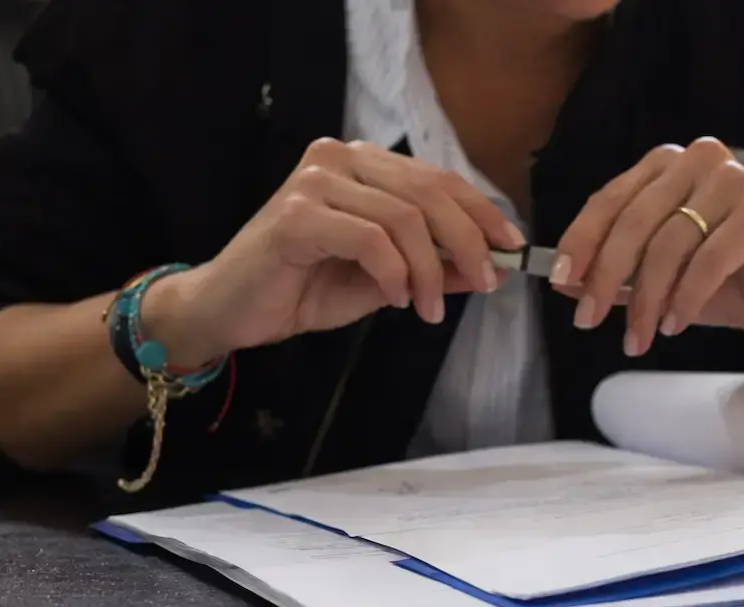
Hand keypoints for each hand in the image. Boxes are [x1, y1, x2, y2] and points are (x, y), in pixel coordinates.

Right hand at [142, 138, 524, 367]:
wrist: (233, 311)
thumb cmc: (303, 289)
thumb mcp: (386, 281)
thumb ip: (433, 267)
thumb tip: (488, 267)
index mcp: (361, 165)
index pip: (437, 178)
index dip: (481, 212)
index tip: (510, 248)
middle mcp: (338, 158)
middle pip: (429, 193)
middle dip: (467, 242)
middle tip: (485, 284)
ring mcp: (314, 181)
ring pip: (405, 219)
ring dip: (430, 271)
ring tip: (429, 309)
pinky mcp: (297, 215)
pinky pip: (371, 240)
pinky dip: (395, 274)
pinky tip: (396, 299)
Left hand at [553, 138, 743, 361]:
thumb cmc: (729, 284)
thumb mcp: (660, 282)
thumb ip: (615, 275)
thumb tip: (563, 281)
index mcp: (668, 166)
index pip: (610, 199)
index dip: (581, 242)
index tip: (561, 282)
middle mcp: (700, 161)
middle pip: (635, 220)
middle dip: (606, 277)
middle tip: (589, 322)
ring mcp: (736, 180)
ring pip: (669, 242)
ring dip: (647, 299)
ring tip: (639, 340)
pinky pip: (709, 258)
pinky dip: (686, 297)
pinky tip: (674, 326)